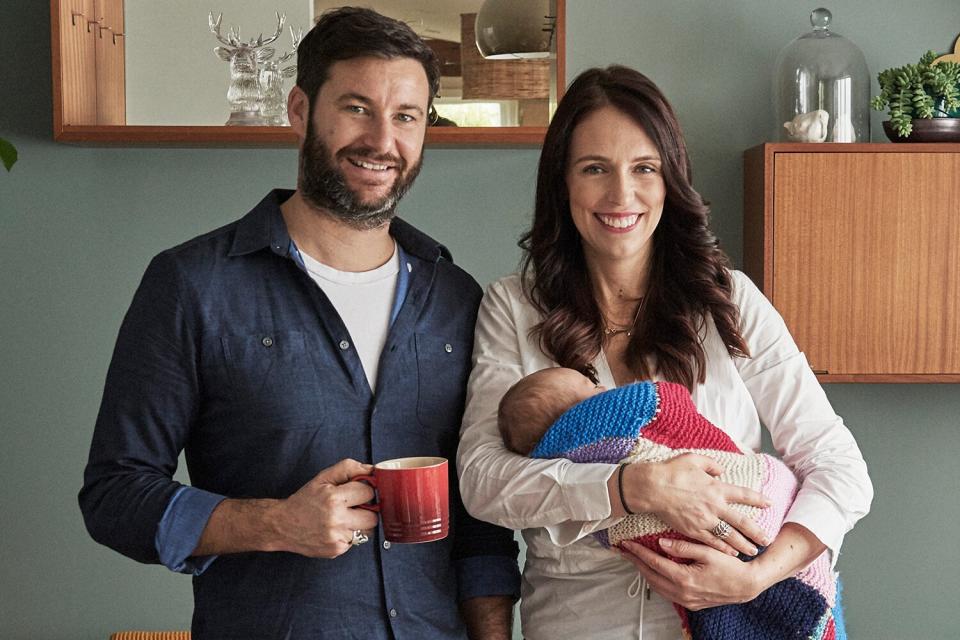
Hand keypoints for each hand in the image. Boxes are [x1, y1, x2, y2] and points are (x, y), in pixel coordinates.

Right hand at [271, 458, 377, 557]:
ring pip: (368, 530)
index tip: (356, 491)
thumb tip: (372, 470)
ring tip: (344, 517)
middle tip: (352, 506)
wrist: (283, 525)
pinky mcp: (337, 550)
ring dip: (361, 523)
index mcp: (333, 498)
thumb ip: (348, 469)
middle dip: (366, 509)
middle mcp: (336, 519)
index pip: (369, 492)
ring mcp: (337, 537)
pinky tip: (336, 529)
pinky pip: (357, 540)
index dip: (364, 490)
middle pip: (373, 515)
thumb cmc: (304, 501)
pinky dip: (350, 534)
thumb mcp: (323, 478)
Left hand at [620, 538, 760, 609]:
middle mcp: (682, 593)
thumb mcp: (708, 551)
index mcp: (685, 579)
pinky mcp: (691, 604)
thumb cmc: (730, 566)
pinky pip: (666, 592)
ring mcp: (686, 601)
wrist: (747, 585)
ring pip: (656, 586)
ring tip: (635, 558)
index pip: (654, 563)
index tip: (626, 543)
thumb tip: (661, 542)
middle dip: (635, 562)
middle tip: (623, 550)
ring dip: (644, 572)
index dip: (638, 552)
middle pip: (650, 576)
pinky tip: (653, 570)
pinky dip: (656, 580)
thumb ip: (683, 547)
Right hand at [622, 454, 771, 557]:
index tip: (769, 503)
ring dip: (743, 544)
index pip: (743, 495)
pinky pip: (712, 542)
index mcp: (716, 488)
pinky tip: (731, 553)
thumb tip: (721, 470)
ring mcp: (704, 520)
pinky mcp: (692, 530)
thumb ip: (711, 464)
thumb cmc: (672, 471)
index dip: (758, 499)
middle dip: (756, 532)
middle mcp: (714, 506)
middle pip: (741, 522)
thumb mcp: (693, 459)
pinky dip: (723, 548)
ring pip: (729, 536)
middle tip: (768, 540)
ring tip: (753, 551)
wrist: (653, 488)